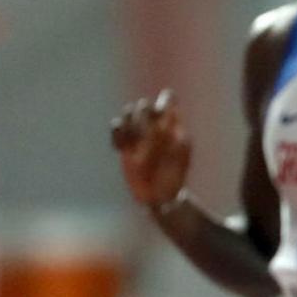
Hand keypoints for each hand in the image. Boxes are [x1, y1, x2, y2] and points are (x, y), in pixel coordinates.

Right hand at [109, 89, 191, 208]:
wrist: (161, 195)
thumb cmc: (176, 174)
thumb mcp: (180, 153)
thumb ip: (176, 133)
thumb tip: (172, 112)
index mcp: (173, 127)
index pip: (169, 103)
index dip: (165, 101)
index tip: (161, 112)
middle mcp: (155, 128)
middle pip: (145, 107)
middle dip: (143, 112)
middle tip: (146, 123)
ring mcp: (139, 137)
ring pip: (128, 115)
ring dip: (128, 119)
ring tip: (131, 130)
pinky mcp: (125, 147)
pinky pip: (117, 132)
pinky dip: (117, 133)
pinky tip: (121, 147)